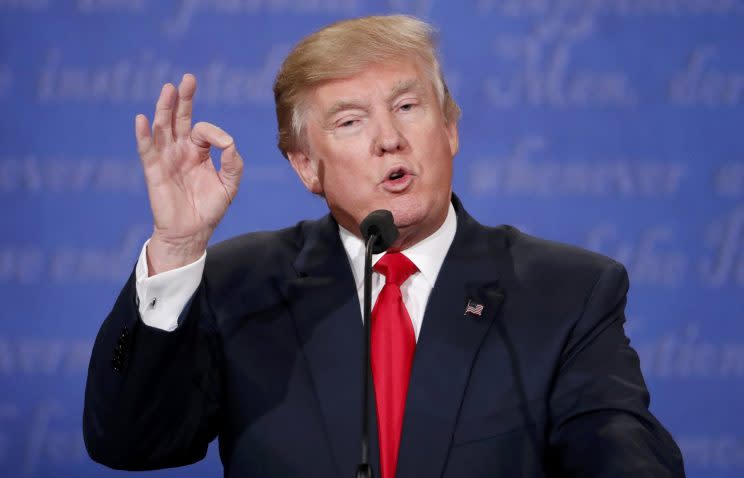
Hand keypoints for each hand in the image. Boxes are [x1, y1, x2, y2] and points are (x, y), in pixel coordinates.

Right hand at [135, 74, 243, 274]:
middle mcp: (180, 150)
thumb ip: (233, 161)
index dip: (214, 133)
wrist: (191, 232)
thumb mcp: (230, 184)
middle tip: (188, 79)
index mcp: (199, 152)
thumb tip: (228, 141)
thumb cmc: (210, 208)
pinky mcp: (154, 170)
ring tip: (168, 89)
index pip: (203, 130)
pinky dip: (144, 134)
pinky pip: (147, 149)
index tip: (224, 144)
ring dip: (164, 108)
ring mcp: (166, 158)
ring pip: (162, 128)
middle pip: (179, 118)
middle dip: (184, 99)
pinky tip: (142, 119)